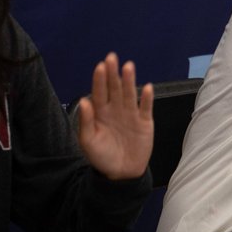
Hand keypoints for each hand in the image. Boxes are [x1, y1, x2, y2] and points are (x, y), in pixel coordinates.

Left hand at [77, 53, 153, 180]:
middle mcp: (116, 109)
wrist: (121, 173)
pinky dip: (147, 98)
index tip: (100, 66)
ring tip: (128, 66)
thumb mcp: (88, 141)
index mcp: (100, 112)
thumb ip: (86, 121)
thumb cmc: (101, 156)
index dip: (99, 80)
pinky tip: (147, 87)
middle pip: (115, 88)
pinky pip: (146, 107)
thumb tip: (83, 101)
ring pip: (130, 93)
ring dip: (129, 80)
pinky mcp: (144, 122)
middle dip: (113, 73)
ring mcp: (131, 114)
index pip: (99, 92)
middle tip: (112, 57)